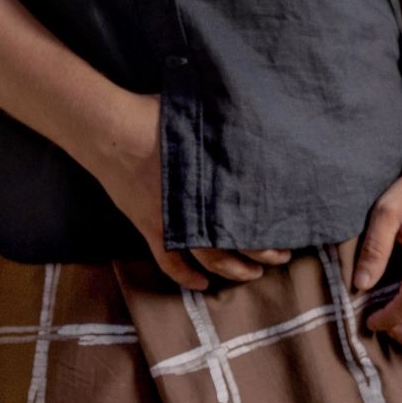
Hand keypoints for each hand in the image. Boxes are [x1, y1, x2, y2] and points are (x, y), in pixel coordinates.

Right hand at [90, 90, 290, 291]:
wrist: (113, 132)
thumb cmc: (157, 118)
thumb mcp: (202, 121)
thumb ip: (226, 134)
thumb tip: (252, 126)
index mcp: (215, 186)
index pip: (252, 219)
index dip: (272, 231)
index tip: (288, 234)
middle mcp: (199, 211)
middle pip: (239, 244)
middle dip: (263, 253)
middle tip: (281, 257)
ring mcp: (174, 225)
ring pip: (210, 260)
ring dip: (233, 270)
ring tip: (252, 275)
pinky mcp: (150, 229)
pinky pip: (170, 263)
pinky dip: (186, 277)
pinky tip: (202, 284)